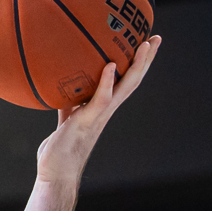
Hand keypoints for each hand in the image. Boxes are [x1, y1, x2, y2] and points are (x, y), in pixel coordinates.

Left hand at [36, 34, 160, 184]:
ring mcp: (99, 116)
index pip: (125, 81)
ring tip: (143, 45)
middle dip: (145, 59)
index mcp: (103, 108)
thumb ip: (71, 101)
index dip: (137, 64)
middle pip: (132, 81)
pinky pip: (100, 99)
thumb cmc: (61, 148)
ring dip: (136, 66)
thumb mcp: (67, 117)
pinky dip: (106, 82)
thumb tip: (64, 85)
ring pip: (124, 87)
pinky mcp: (86, 121)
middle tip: (155, 37)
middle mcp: (106, 110)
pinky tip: (110, 65)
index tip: (146, 43)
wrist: (56, 173)